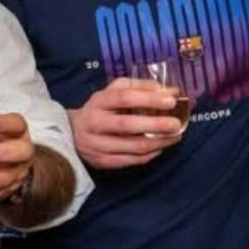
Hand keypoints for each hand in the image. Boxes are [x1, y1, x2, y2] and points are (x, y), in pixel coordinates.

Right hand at [69, 78, 183, 169]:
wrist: (72, 133)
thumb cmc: (101, 109)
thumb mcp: (114, 91)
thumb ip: (141, 87)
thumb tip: (171, 91)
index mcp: (98, 101)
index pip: (124, 98)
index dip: (148, 99)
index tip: (171, 101)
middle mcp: (95, 123)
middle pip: (127, 125)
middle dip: (156, 125)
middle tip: (176, 124)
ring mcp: (98, 145)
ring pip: (133, 147)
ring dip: (159, 142)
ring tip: (175, 136)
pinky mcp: (103, 161)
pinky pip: (132, 160)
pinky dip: (151, 154)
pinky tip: (161, 147)